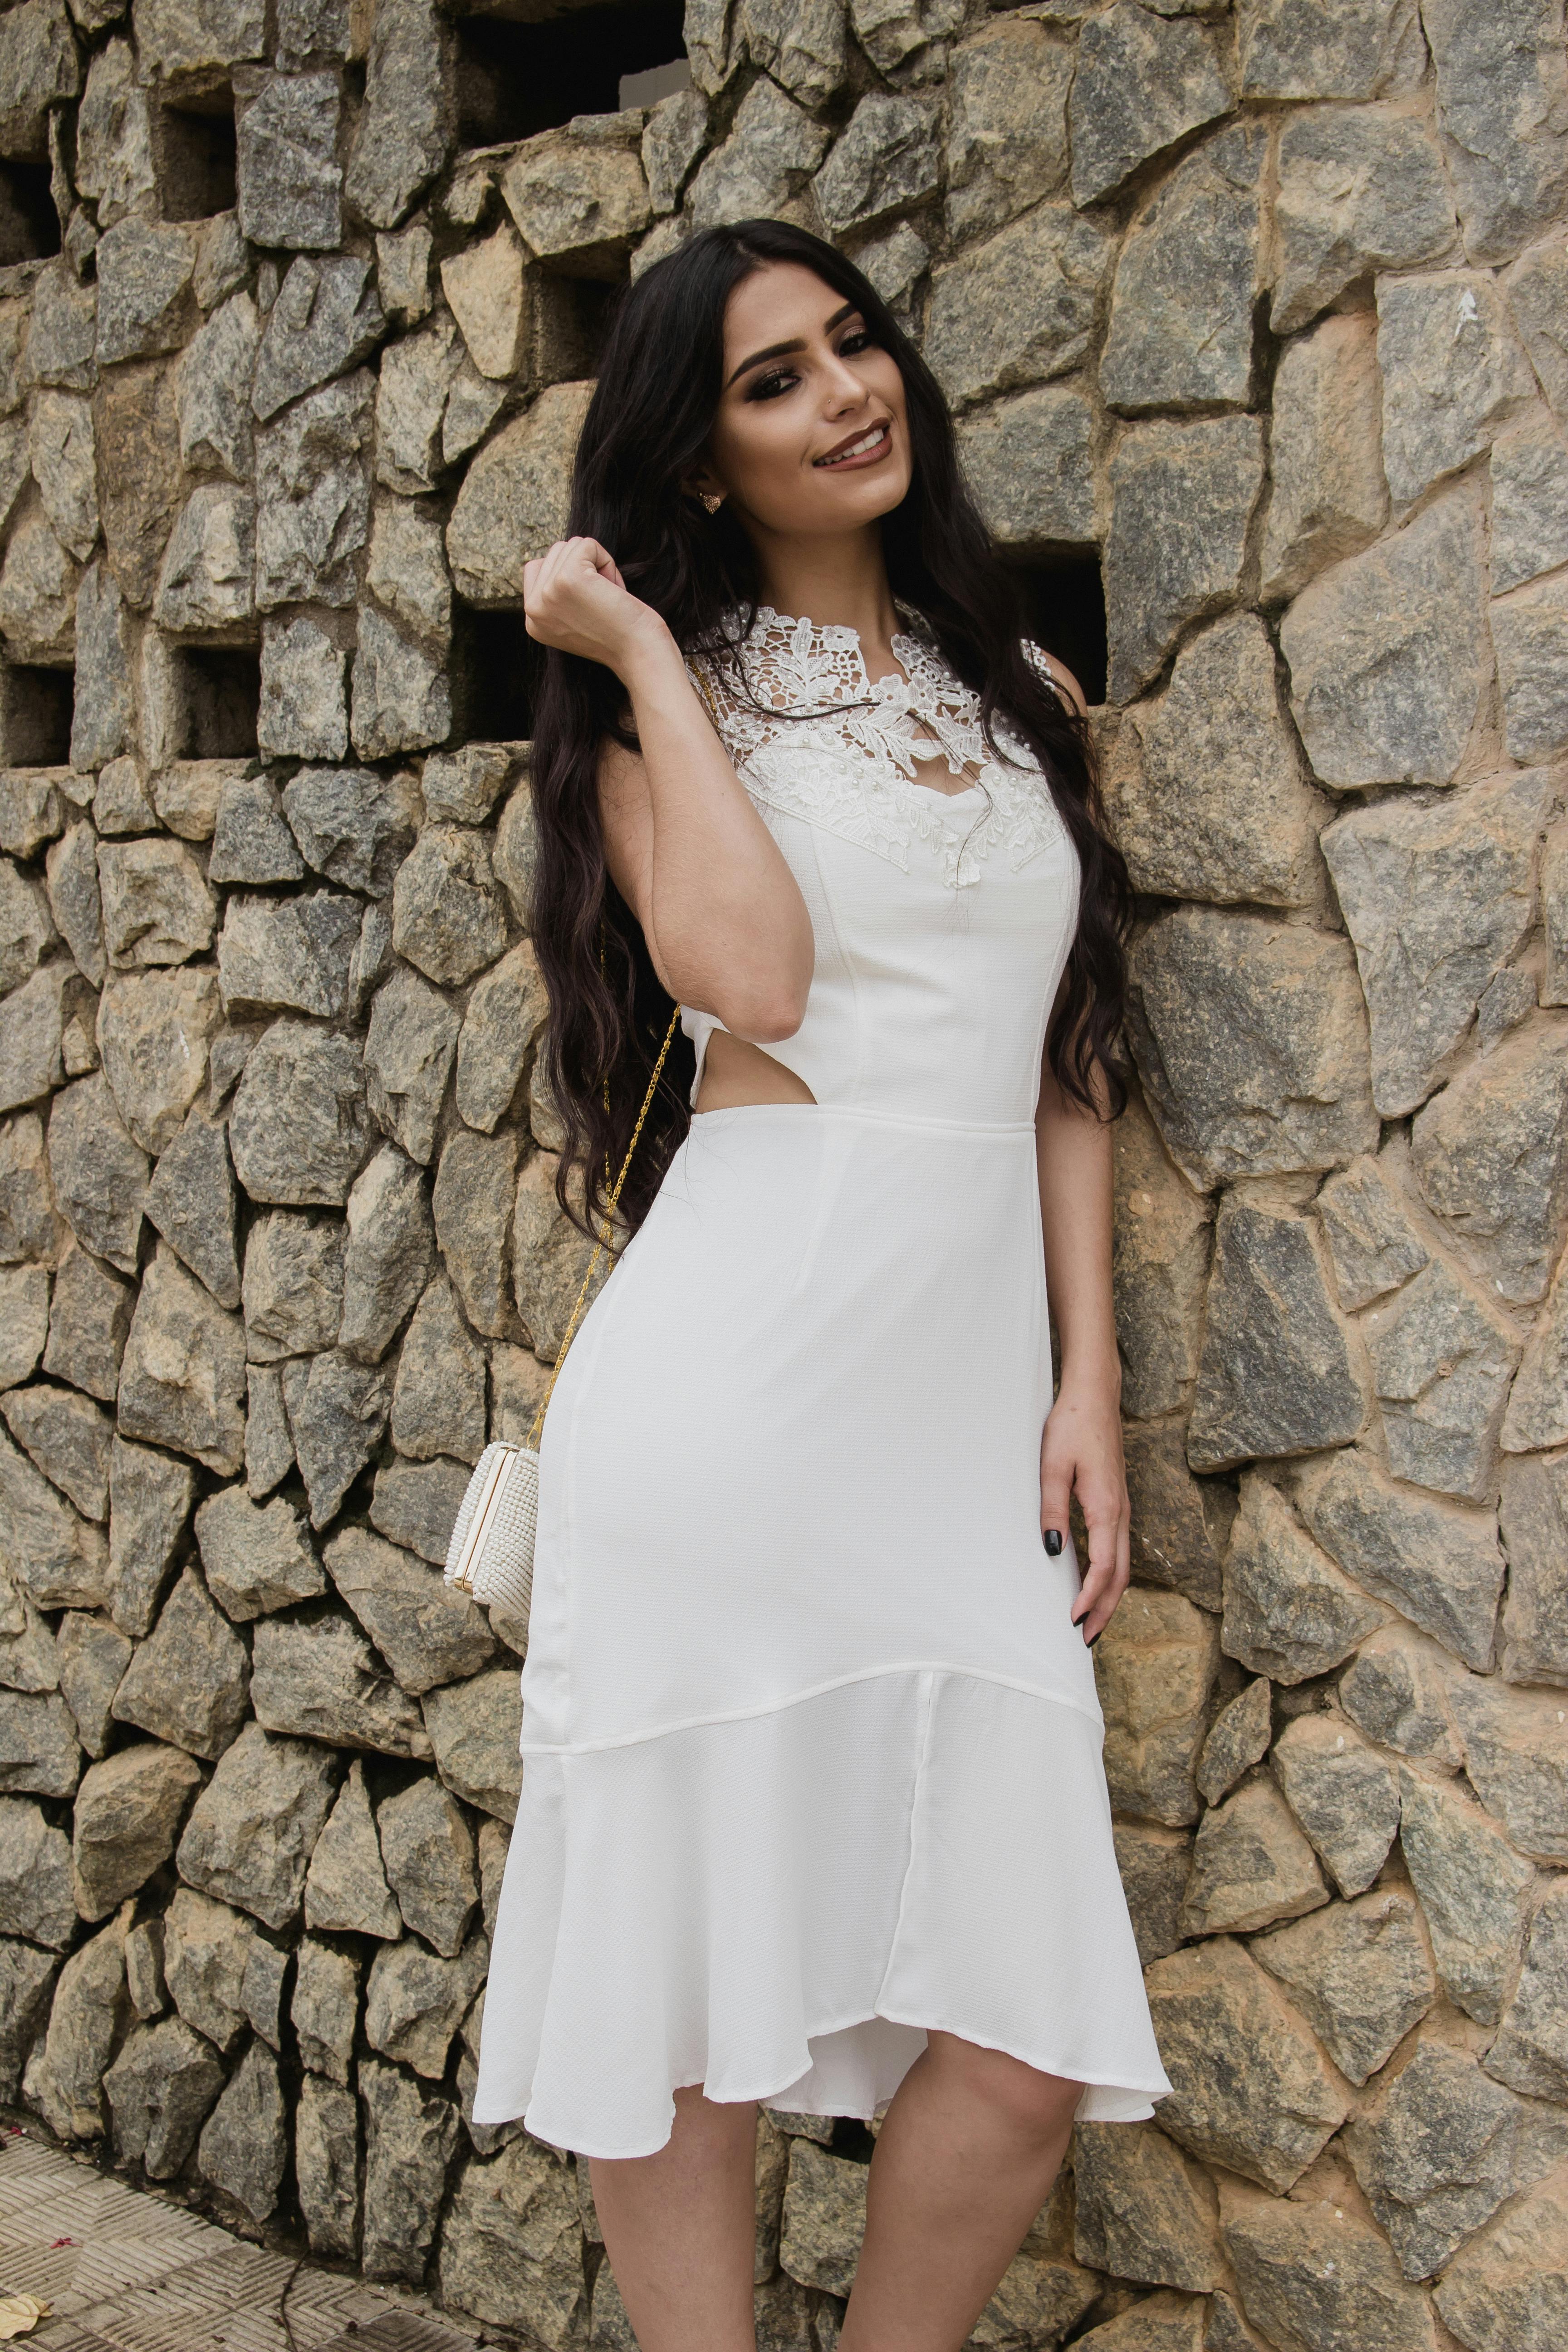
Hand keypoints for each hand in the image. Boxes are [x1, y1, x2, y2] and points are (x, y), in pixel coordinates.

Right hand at [521, 537, 670, 680]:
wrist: (639, 653)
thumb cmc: (618, 634)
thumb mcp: (573, 618)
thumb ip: (558, 593)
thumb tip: (560, 553)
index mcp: (532, 621)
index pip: (536, 567)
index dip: (568, 572)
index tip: (588, 602)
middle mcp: (532, 609)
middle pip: (554, 552)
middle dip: (584, 567)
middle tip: (601, 601)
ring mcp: (546, 593)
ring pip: (570, 546)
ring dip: (597, 565)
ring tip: (607, 597)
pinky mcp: (567, 578)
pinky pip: (587, 545)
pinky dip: (607, 561)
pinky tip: (613, 589)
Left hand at [1039, 1375, 1129, 1646]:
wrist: (1096, 1395)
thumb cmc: (1072, 1427)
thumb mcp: (1054, 1466)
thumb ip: (1053, 1509)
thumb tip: (1053, 1550)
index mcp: (1106, 1507)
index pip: (1103, 1568)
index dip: (1090, 1599)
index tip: (1072, 1621)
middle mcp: (1120, 1512)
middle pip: (1120, 1575)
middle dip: (1105, 1610)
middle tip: (1086, 1639)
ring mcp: (1121, 1507)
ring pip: (1123, 1564)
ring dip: (1110, 1596)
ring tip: (1092, 1621)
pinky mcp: (1117, 1501)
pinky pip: (1119, 1548)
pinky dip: (1111, 1574)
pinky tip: (1096, 1582)